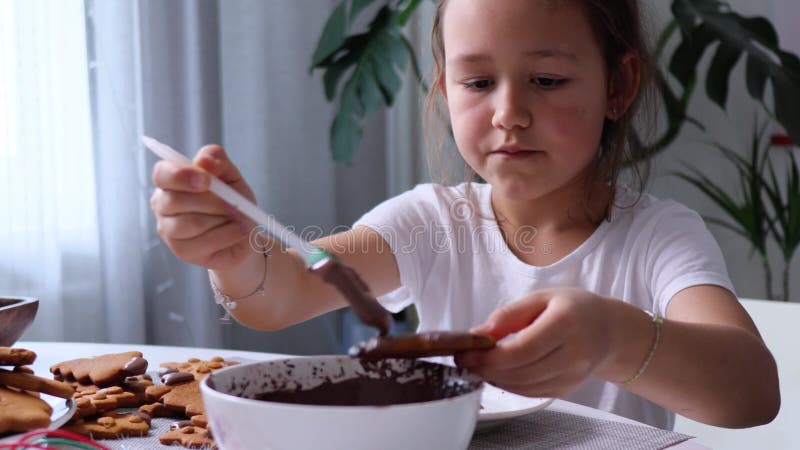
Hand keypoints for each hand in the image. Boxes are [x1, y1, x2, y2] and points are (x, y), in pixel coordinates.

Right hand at [150, 144, 256, 269]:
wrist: (245, 230)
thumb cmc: (233, 199)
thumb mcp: (231, 175)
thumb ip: (217, 160)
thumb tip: (203, 161)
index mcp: (170, 180)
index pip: (162, 174)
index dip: (181, 176)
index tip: (206, 180)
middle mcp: (162, 204)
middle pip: (174, 201)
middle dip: (211, 202)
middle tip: (234, 204)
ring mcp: (169, 230)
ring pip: (190, 223)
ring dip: (221, 219)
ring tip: (238, 217)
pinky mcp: (182, 251)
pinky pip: (204, 242)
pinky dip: (228, 234)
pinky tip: (237, 231)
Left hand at [455, 288, 616, 397]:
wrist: (607, 329)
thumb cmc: (572, 308)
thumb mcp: (541, 298)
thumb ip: (508, 315)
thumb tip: (479, 333)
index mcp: (566, 323)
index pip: (522, 349)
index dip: (489, 356)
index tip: (467, 352)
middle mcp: (574, 353)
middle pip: (521, 371)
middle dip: (486, 369)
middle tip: (465, 360)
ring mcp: (573, 375)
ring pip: (524, 387)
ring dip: (495, 379)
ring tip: (478, 366)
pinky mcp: (568, 388)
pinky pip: (532, 392)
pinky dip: (510, 386)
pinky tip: (497, 374)